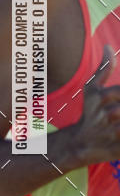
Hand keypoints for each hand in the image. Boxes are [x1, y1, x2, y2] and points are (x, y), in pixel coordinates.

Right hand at [69, 45, 119, 166]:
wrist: (80, 144)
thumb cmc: (90, 112)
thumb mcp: (92, 88)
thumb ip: (103, 68)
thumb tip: (108, 46)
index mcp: (102, 97)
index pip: (119, 92)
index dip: (119, 96)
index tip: (119, 103)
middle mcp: (105, 114)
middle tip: (119, 109)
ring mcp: (111, 132)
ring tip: (118, 118)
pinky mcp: (117, 149)